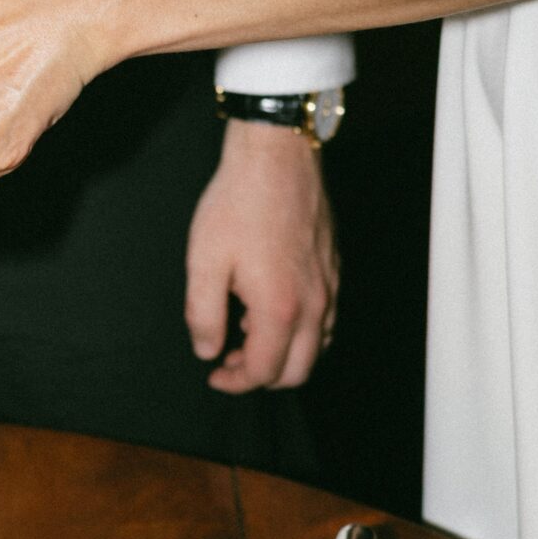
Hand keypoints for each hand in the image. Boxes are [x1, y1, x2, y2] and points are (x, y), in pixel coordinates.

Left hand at [184, 118, 337, 391]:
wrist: (276, 156)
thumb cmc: (238, 203)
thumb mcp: (204, 261)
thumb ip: (203, 315)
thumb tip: (207, 349)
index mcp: (280, 307)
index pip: (264, 371)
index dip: (236, 382)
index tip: (215, 374)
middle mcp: (314, 302)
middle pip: (298, 370)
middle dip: (262, 376)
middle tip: (231, 362)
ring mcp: (329, 284)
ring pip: (317, 345)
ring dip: (285, 354)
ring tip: (249, 335)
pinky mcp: (333, 267)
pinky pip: (327, 317)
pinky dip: (303, 330)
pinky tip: (274, 309)